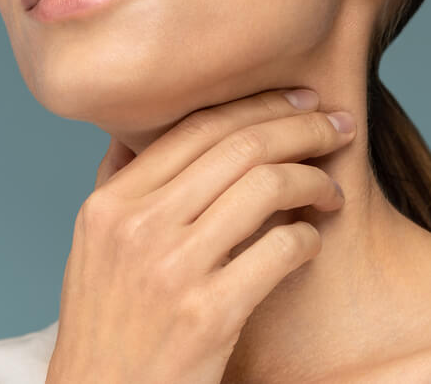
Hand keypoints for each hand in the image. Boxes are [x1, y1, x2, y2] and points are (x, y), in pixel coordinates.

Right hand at [45, 88, 354, 383]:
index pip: (197, 127)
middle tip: (338, 127)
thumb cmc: (106, 329)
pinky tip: (311, 242)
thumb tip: (137, 134)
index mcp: (112, 205)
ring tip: (332, 191)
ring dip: (315, 180)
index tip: (300, 101)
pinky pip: (281, 248)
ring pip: (266, 187)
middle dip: (302, 128)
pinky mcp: (209, 314)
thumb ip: (116, 186)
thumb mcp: (91, 249)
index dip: (259, 104)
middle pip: (240, 146)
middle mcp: (138, 227)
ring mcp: (173, 270)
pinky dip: (307, 237)